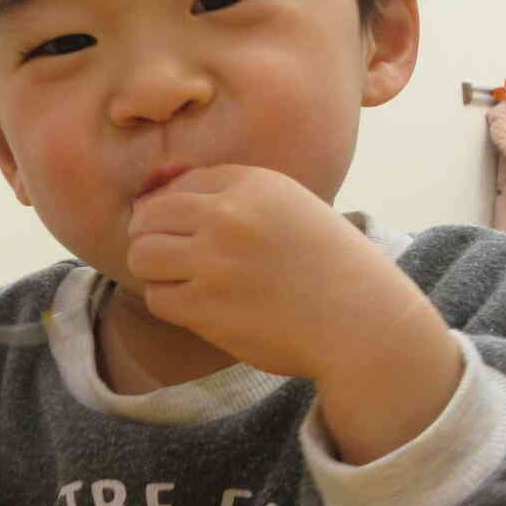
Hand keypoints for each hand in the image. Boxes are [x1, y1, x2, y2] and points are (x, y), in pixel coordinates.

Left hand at [126, 165, 459, 460]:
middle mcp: (229, 215)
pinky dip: (171, 303)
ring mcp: (215, 262)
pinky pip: (158, 298)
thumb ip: (229, 194)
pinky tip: (200, 307)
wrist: (362, 322)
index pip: (179, 185)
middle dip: (151, 238)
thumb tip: (151, 186)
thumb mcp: (288, 208)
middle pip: (148, 216)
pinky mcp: (207, 307)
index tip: (191, 234)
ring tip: (183, 282)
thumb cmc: (326, 266)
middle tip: (174, 259)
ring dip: (155, 271)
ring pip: (143, 256)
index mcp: (253, 184)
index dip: (173, 211)